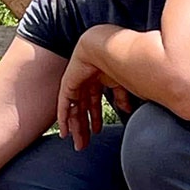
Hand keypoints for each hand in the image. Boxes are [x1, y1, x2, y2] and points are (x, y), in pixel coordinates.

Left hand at [57, 32, 123, 149]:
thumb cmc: (118, 58)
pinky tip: (65, 131)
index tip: (97, 133)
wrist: (106, 45)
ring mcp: (75, 83)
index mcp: (99, 81)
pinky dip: (64, 118)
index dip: (96, 119)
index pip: (94, 104)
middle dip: (84, 128)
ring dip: (76, 128)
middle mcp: (85, 83)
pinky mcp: (68, 83)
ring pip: (73, 110)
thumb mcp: (123, 82)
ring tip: (77, 143)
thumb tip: (126, 111)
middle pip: (82, 110)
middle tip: (84, 144)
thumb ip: (123, 97)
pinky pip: (63, 104)